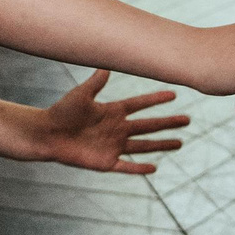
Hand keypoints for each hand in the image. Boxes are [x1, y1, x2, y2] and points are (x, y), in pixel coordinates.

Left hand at [25, 70, 189, 174]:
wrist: (46, 134)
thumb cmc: (62, 112)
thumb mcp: (81, 95)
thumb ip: (96, 83)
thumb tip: (107, 65)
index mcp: (113, 111)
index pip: (140, 104)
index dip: (156, 100)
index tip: (174, 94)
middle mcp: (117, 128)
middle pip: (149, 125)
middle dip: (168, 123)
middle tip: (188, 120)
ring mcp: (113, 146)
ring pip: (144, 145)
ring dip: (162, 144)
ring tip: (180, 143)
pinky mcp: (106, 162)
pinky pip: (127, 166)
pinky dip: (140, 168)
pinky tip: (155, 168)